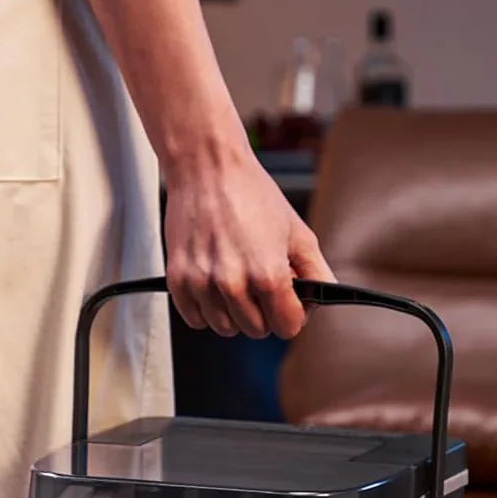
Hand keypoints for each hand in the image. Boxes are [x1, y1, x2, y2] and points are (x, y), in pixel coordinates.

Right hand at [163, 147, 334, 339]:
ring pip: (225, 328)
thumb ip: (316, 273)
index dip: (292, 314)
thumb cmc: (252, 194)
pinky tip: (214, 283)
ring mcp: (202, 284)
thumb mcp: (298, 232)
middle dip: (264, 312)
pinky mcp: (177, 279)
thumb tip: (318, 301)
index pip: (287, 327)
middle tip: (260, 284)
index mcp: (268, 275)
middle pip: (256, 330)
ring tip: (236, 280)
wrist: (207, 167)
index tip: (287, 300)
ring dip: (234, 312)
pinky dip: (206, 308)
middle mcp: (233, 284)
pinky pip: (196, 319)